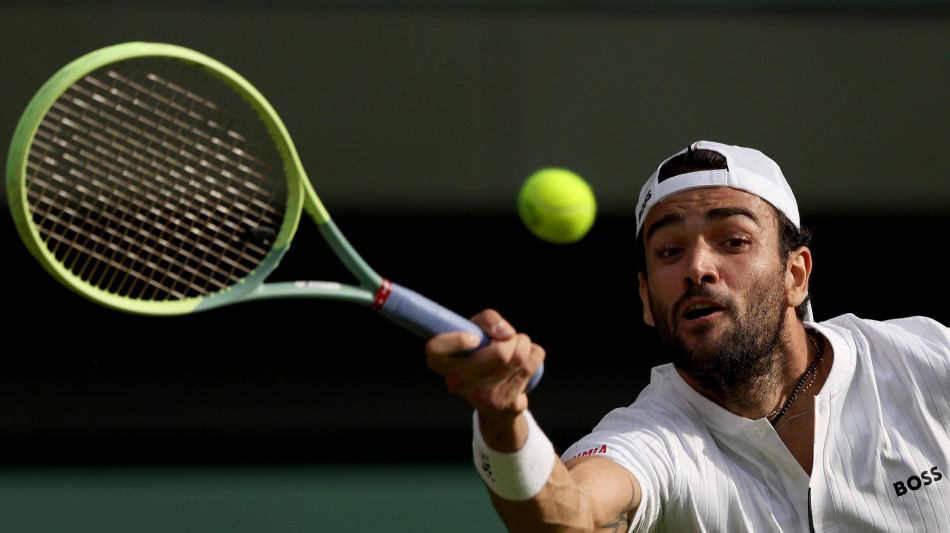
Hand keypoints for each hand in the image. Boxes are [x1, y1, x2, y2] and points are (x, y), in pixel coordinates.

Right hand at [426, 309, 544, 417]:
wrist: (493, 400)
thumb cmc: (481, 354)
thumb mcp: (476, 330)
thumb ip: (487, 319)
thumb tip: (506, 334)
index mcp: (442, 362)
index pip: (436, 350)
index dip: (456, 340)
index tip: (475, 338)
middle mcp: (457, 383)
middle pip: (499, 354)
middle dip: (512, 339)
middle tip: (510, 339)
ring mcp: (482, 398)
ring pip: (519, 358)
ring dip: (524, 344)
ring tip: (518, 346)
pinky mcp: (506, 405)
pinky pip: (531, 367)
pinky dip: (535, 356)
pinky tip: (525, 361)